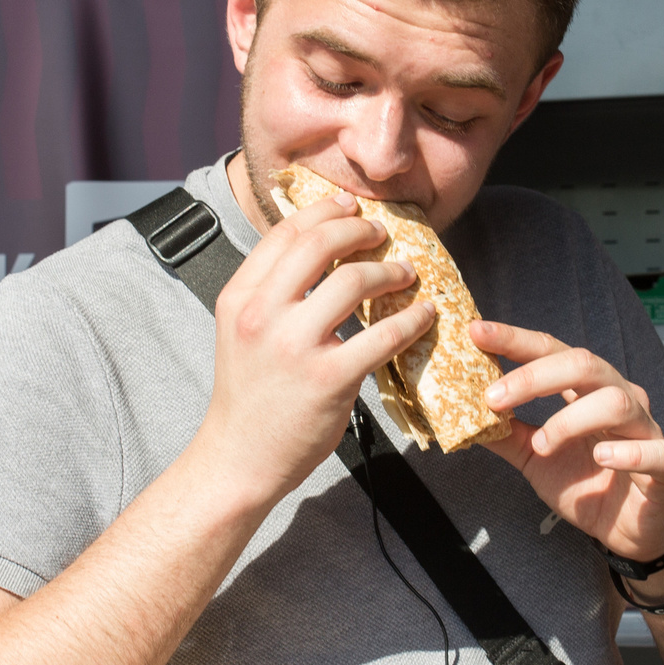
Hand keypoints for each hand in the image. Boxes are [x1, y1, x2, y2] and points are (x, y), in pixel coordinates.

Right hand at [197, 191, 435, 507]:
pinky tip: (424, 315)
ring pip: (354, 282)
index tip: (351, 205)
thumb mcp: (241, 332)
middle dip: (359, 229)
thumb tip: (318, 254)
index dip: (324, 211)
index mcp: (239, 298)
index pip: (285, 234)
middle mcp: (262, 315)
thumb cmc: (249, 397)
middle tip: (382, 233)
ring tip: (406, 273)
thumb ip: (270, 294)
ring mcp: (295, 347)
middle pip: (320, 245)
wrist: (239, 459)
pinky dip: (411, 318)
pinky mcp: (329, 379)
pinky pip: (382, 335)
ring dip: (390, 271)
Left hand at [470, 320, 663, 565]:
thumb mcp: (536, 460)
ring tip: (542, 445)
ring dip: (570, 419)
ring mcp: (644, 428)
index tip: (477, 332)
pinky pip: (653, 450)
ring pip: (615, 401)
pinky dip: (626, 452)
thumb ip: (506, 436)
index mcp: (587, 390)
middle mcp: (618, 397)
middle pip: (584, 364)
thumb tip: (463, 417)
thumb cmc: (587, 485)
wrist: (629, 531)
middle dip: (534, 376)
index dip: (515, 340)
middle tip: (493, 397)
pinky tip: (601, 457)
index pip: (552, 351)